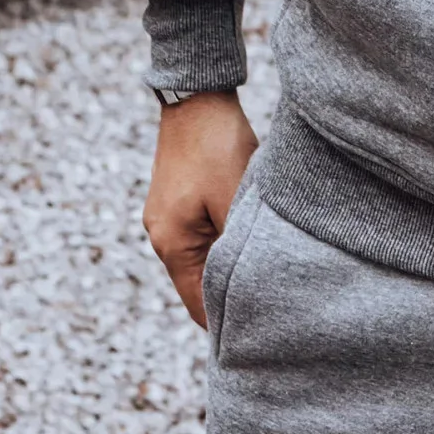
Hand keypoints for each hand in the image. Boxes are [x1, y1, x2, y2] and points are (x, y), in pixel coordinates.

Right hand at [142, 91, 257, 326]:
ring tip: (266, 276)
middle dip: (230, 294)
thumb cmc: (217, 145)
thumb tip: (249, 285)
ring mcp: (168, 216)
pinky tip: (249, 236)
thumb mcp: (234, 198)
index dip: (227, 322)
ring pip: (203, 258)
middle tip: (272, 310)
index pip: (199, 305)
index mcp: (172, 244)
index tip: (260, 338)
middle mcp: (162, 236)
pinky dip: (223, 240)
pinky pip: (203, 233)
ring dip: (228, 264)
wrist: (197, 95)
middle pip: (199, 284)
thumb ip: (237, 245)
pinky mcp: (178, 198)